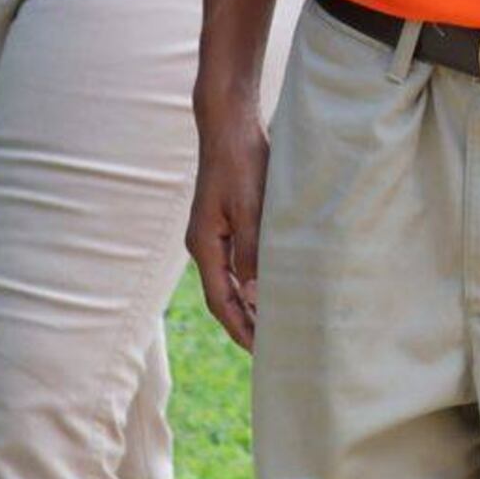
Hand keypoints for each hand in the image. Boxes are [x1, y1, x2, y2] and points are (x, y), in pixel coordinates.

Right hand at [188, 93, 266, 350]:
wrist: (228, 126)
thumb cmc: (241, 163)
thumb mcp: (251, 208)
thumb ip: (252, 252)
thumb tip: (255, 295)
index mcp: (205, 246)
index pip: (221, 301)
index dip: (241, 329)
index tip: (262, 352)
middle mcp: (204, 245)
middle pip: (223, 297)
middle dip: (245, 325)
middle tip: (273, 350)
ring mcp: (212, 235)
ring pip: (230, 282)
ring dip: (250, 306)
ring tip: (275, 328)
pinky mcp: (224, 223)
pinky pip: (236, 264)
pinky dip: (252, 283)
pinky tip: (271, 290)